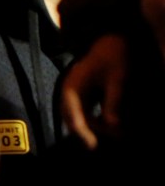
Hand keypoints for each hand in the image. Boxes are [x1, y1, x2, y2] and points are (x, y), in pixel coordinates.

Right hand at [61, 34, 127, 149]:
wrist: (111, 40)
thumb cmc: (113, 56)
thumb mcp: (118, 78)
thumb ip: (114, 102)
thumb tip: (113, 125)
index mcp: (72, 89)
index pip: (74, 118)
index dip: (84, 135)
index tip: (93, 145)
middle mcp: (68, 94)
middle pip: (73, 122)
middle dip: (90, 133)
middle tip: (107, 140)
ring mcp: (73, 95)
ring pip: (78, 119)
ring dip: (93, 128)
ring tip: (113, 133)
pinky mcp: (81, 96)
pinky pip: (84, 114)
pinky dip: (95, 121)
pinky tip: (108, 124)